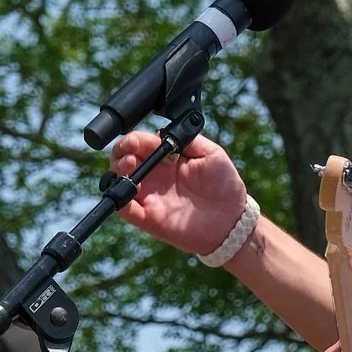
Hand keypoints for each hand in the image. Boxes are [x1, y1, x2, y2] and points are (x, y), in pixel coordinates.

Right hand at [111, 131, 247, 256]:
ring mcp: (150, 198)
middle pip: (124, 160)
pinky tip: (129, 190)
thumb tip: (164, 132)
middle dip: (121, 151)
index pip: (141, 144)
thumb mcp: (211, 154)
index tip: (137, 140)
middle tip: (130, 151)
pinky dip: (120, 199)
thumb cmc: (224, 186)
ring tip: (129, 165)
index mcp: (167, 160)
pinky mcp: (149, 219)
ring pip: (119, 182)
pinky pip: (126, 210)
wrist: (233, 219)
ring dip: (118, 171)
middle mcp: (155, 177)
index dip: (135, 139)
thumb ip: (188, 140)